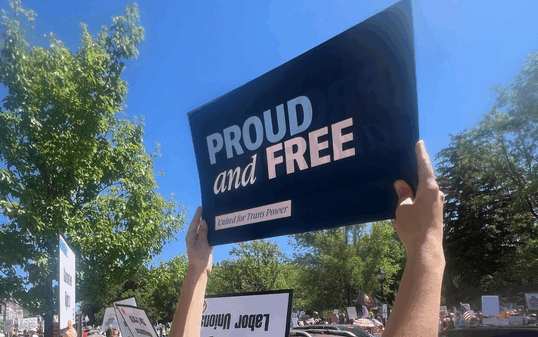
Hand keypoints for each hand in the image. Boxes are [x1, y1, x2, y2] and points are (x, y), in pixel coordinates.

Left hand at [185, 206, 212, 274]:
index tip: (201, 207)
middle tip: (209, 209)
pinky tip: (218, 228)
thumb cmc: (199, 257)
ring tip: (215, 217)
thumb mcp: (201, 243)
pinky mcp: (206, 246)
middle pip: (200, 226)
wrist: (201, 270)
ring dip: (210, 225)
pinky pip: (210, 237)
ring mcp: (201, 242)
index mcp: (191, 236)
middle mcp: (195, 238)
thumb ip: (203, 232)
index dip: (198, 215)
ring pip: (206, 231)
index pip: (195, 223)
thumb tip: (203, 221)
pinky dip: (213, 233)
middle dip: (204, 218)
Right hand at [393, 140, 444, 256]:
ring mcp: (438, 205)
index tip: (419, 143)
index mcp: (429, 188)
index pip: (424, 166)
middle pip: (425, 179)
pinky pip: (423, 203)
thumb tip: (401, 183)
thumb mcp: (403, 208)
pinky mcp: (436, 214)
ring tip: (400, 190)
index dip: (421, 154)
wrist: (426, 250)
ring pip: (423, 192)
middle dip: (415, 173)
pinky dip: (414, 203)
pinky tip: (402, 212)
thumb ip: (403, 193)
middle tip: (407, 163)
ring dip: (413, 191)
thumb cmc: (414, 227)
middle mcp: (437, 194)